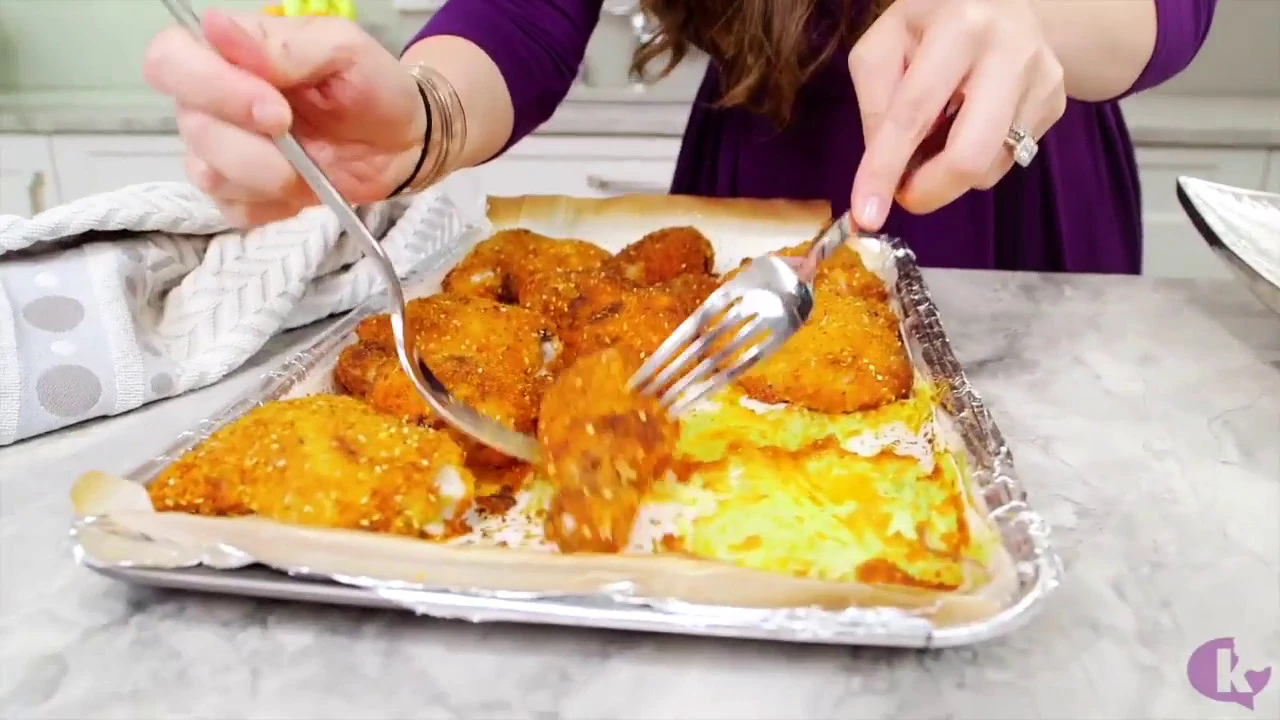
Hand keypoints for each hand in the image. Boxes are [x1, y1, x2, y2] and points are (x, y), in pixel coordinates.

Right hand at [144, 10, 424, 226]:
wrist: (401, 142)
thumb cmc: (370, 85)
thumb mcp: (342, 49)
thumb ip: (284, 45)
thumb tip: (218, 28)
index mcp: (226, 54)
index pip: (169, 61)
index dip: (211, 88)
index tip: (274, 108)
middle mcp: (209, 103)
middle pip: (189, 125)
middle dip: (251, 142)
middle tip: (296, 135)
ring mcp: (220, 153)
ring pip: (208, 174)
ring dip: (267, 175)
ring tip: (309, 166)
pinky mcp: (241, 195)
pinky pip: (233, 209)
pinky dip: (272, 205)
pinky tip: (302, 188)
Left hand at [847, 0, 1066, 229]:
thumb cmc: (931, 23)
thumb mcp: (884, 45)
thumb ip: (875, 103)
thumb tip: (885, 168)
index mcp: (958, 27)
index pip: (913, 114)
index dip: (885, 169)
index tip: (867, 214)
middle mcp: (1010, 51)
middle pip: (969, 155)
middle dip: (929, 191)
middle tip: (905, 195)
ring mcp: (1042, 78)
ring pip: (988, 167)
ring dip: (949, 172)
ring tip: (937, 136)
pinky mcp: (1057, 102)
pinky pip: (1007, 160)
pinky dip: (977, 158)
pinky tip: (968, 124)